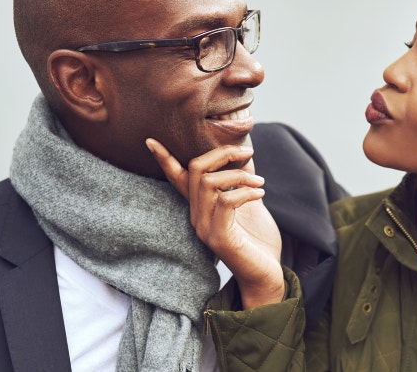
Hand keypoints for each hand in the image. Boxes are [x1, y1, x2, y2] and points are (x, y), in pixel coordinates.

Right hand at [146, 138, 284, 307]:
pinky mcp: (219, 237)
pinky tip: (260, 194)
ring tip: (260, 182)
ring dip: (240, 175)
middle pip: (197, 169)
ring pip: (210, 182)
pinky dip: (245, 191)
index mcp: (200, 207)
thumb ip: (241, 182)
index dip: (165, 159)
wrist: (266, 276)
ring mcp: (204, 228)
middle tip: (248, 154)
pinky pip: (226, 201)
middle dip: (222, 154)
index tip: (150, 140)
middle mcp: (196, 216)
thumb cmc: (258, 241)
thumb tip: (245, 154)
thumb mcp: (249, 204)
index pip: (178, 179)